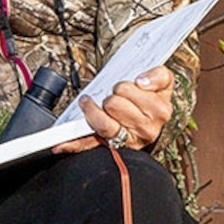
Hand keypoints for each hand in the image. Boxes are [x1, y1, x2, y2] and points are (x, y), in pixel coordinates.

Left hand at [56, 68, 175, 155]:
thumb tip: (142, 81)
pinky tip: (60, 145)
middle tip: (118, 99)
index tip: (130, 86)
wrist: (151, 119)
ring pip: (103, 123)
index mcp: (160, 111)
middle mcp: (147, 130)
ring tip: (102, 107)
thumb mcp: (163, 81)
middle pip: (113, 103)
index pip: (128, 90)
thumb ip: (159, 75)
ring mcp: (128, 141)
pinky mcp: (112, 149)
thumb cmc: (151, 98)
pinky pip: (90, 145)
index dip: (124, 86)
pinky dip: (74, 145)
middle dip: (112, 97)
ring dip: (96, 111)